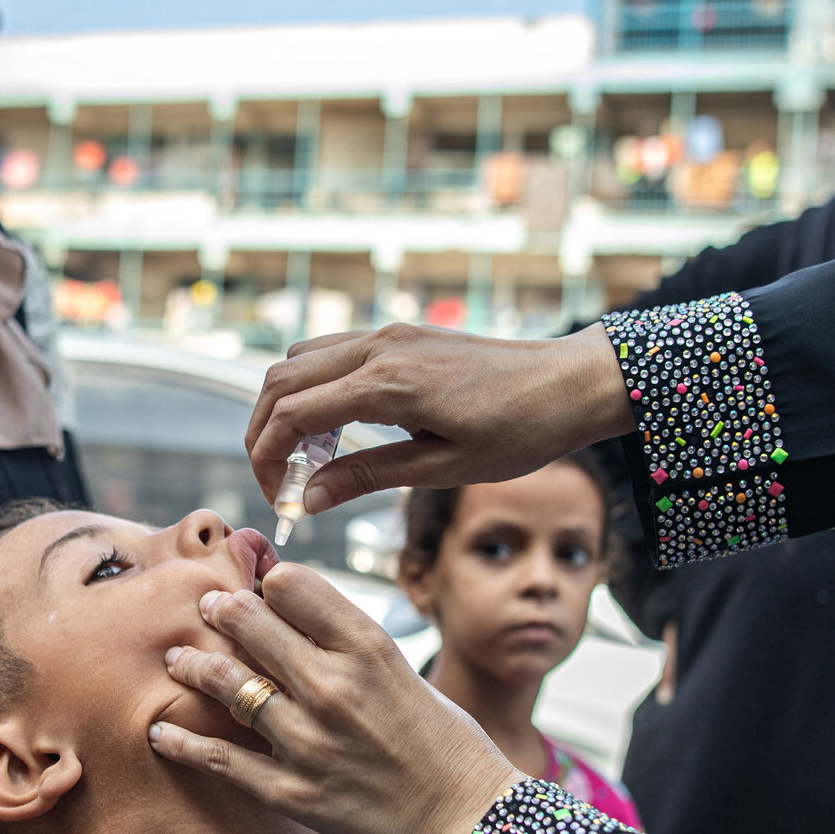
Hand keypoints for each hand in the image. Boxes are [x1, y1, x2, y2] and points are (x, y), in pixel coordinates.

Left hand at [146, 562, 522, 833]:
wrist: (469, 820)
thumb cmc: (443, 739)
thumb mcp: (400, 670)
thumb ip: (344, 637)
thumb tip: (285, 591)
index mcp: (369, 648)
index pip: (291, 584)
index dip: (268, 579)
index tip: (259, 586)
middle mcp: (333, 687)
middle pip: (249, 622)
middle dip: (219, 609)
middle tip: (206, 609)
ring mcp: (308, 741)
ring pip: (226, 684)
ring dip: (191, 665)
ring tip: (177, 660)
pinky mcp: (292, 793)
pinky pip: (220, 759)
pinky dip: (183, 743)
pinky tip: (160, 732)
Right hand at [244, 321, 633, 513]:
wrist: (571, 383)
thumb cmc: (520, 431)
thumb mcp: (444, 469)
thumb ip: (369, 476)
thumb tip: (310, 499)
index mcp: (386, 383)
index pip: (290, 413)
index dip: (267, 458)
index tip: (277, 498)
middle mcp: (378, 347)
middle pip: (279, 380)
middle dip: (263, 432)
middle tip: (277, 480)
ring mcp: (388, 334)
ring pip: (299, 360)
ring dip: (284, 406)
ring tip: (306, 457)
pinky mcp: (400, 334)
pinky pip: (331, 352)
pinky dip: (313, 387)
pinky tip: (336, 427)